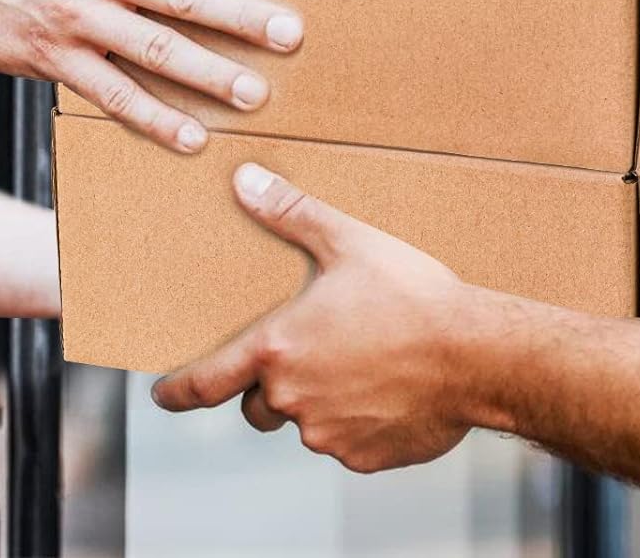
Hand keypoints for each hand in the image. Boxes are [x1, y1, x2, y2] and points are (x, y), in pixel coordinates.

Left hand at [151, 164, 474, 471]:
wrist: (475, 354)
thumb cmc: (413, 296)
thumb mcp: (351, 242)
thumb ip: (292, 214)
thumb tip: (246, 182)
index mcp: (279, 348)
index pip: (205, 383)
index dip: (178, 390)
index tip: (164, 393)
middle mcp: (293, 398)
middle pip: (260, 403)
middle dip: (275, 382)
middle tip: (316, 349)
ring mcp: (327, 433)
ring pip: (307, 421)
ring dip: (323, 398)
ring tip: (368, 361)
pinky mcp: (363, 457)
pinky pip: (348, 441)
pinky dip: (361, 419)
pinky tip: (392, 387)